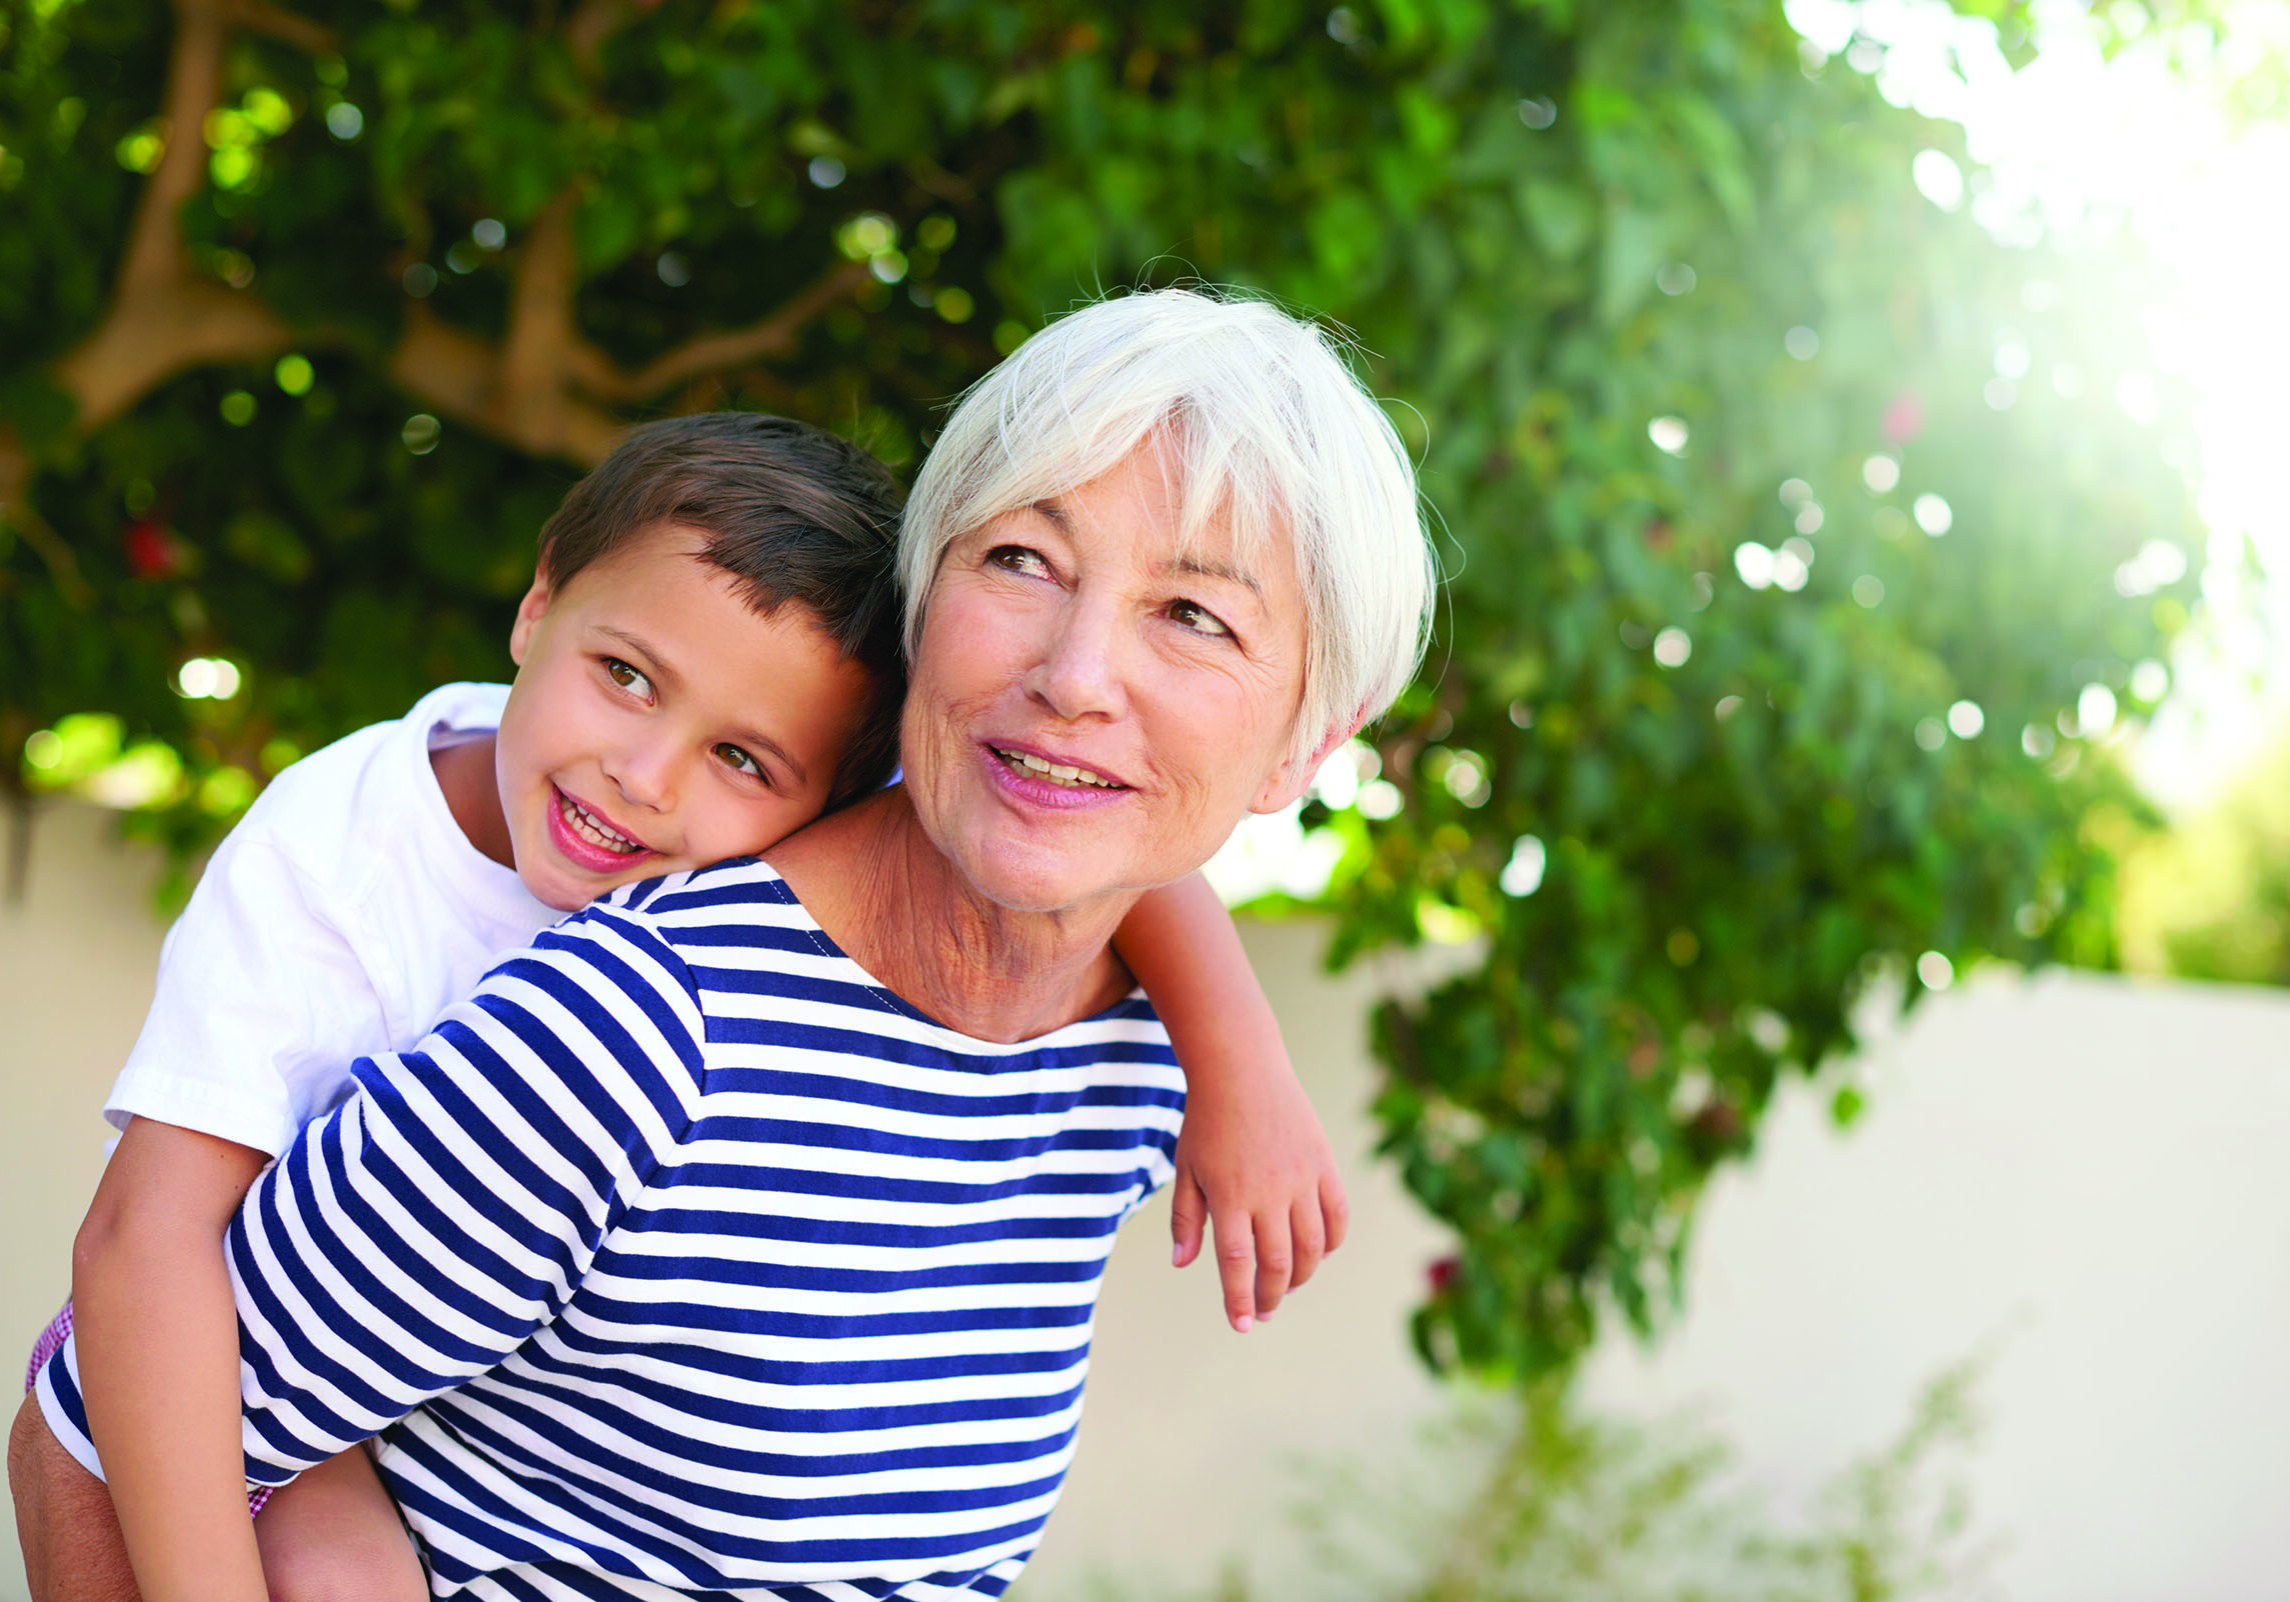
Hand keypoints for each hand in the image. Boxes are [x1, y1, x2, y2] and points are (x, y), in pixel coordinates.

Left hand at [1167, 1063, 1348, 1331]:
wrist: (1241, 1068)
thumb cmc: (1206, 1120)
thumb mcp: (1186, 1168)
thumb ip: (1185, 1218)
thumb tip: (1183, 1264)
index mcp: (1229, 1196)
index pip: (1237, 1263)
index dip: (1240, 1299)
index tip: (1241, 1324)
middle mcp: (1268, 1192)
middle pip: (1278, 1263)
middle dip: (1271, 1296)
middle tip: (1263, 1311)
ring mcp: (1301, 1178)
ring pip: (1312, 1247)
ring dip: (1301, 1275)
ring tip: (1285, 1285)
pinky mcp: (1324, 1165)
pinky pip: (1337, 1216)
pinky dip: (1331, 1243)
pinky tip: (1316, 1253)